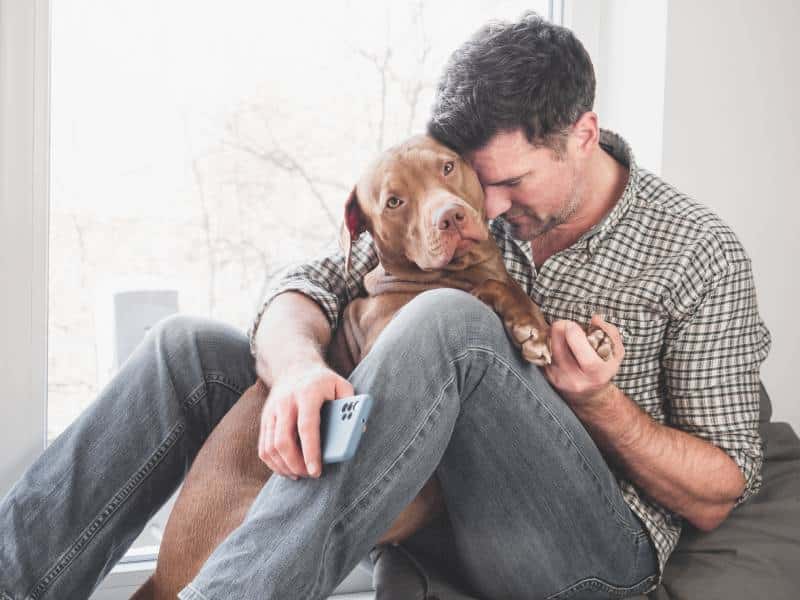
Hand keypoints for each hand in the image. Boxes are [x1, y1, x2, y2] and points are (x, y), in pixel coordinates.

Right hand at [258, 362, 353, 479]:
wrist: (294, 367)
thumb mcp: (341, 385)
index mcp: (307, 393)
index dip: (310, 452)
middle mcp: (286, 402)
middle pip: (283, 440)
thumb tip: (360, 429)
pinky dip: (273, 462)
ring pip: (270, 447)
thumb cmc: (323, 382)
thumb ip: (351, 405)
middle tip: (310, 475)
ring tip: (300, 474)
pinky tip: (286, 468)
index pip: (306, 427)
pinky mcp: (265, 419)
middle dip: (295, 464)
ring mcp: (272, 411)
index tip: (316, 471)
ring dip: (284, 466)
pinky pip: (263, 447)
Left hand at [543, 314, 623, 408]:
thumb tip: (595, 319)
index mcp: (596, 373)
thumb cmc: (602, 370)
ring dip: (553, 334)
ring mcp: (556, 378)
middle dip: (560, 328)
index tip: (573, 325)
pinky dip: (548, 342)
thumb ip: (610, 333)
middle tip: (568, 326)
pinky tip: (558, 344)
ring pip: (546, 346)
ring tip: (564, 335)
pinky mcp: (544, 375)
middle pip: (557, 345)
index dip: (574, 334)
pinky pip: (541, 351)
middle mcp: (574, 378)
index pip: (582, 353)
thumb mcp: (615, 353)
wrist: (587, 394)